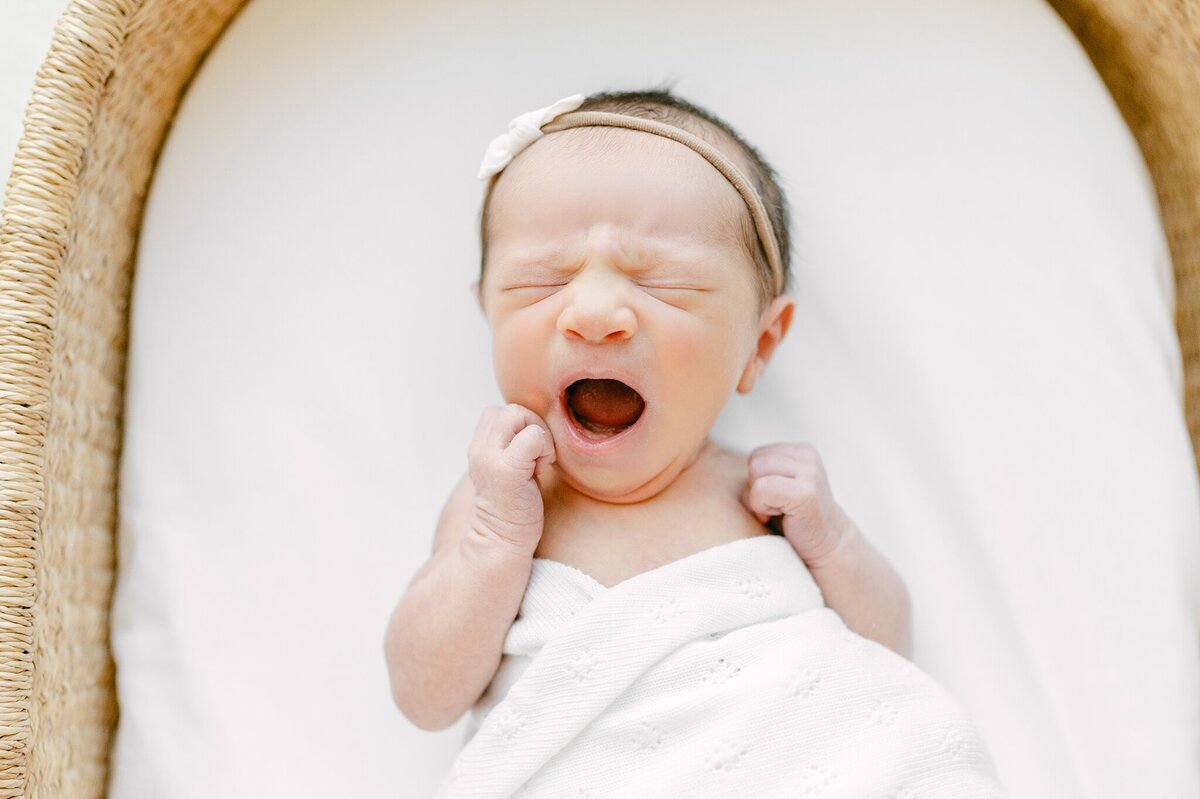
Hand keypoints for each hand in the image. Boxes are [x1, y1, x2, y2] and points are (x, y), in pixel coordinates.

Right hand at [467, 403, 556, 555]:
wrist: (501, 541)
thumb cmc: (514, 506)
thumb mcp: (506, 466)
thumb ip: (511, 444)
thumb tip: (535, 423)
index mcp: (479, 447)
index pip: (500, 412)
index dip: (521, 428)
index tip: (528, 455)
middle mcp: (479, 449)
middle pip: (511, 409)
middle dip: (533, 428)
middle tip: (536, 458)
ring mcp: (490, 459)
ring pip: (519, 414)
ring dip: (538, 435)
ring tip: (537, 464)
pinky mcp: (506, 471)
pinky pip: (533, 437)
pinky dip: (544, 448)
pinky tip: (540, 471)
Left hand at [741, 442, 854, 568]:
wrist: (825, 545)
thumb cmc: (794, 518)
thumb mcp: (779, 485)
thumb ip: (762, 471)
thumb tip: (717, 458)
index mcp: (801, 451)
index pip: (757, 454)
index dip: (758, 481)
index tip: (777, 500)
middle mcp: (807, 457)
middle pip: (755, 460)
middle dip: (757, 488)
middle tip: (776, 508)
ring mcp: (809, 473)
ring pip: (756, 472)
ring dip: (760, 498)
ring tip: (779, 511)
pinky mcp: (806, 492)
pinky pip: (762, 489)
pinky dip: (762, 506)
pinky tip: (781, 516)